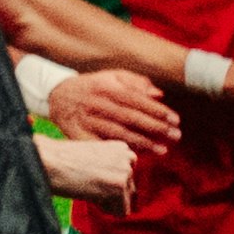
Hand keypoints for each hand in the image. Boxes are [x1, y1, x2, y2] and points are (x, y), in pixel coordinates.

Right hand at [41, 131, 139, 204]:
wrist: (48, 162)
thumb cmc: (63, 161)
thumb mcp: (94, 157)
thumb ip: (111, 167)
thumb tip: (123, 188)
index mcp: (121, 148)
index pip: (129, 176)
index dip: (110, 183)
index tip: (94, 179)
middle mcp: (127, 158)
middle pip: (129, 189)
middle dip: (111, 193)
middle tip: (88, 184)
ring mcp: (125, 172)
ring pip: (125, 201)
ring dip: (107, 201)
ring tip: (88, 188)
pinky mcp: (119, 186)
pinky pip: (121, 212)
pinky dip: (106, 210)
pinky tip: (90, 196)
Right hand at [48, 64, 178, 148]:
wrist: (57, 96)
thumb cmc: (93, 87)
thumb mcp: (112, 77)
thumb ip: (137, 83)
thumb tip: (159, 94)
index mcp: (108, 88)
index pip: (138, 100)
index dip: (158, 111)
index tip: (176, 120)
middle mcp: (98, 103)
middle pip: (131, 117)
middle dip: (156, 128)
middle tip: (176, 136)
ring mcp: (88, 120)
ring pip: (118, 133)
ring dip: (142, 143)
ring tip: (162, 150)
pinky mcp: (79, 135)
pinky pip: (103, 145)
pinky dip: (119, 151)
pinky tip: (136, 157)